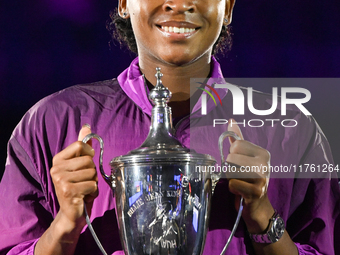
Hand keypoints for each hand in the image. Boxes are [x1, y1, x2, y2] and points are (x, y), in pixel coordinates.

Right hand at [50, 125, 97, 231]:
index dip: (89, 154)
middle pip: (89, 160)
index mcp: (58, 159)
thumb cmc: (78, 187)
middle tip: (84, 181)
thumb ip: (83, 147)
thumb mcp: (80, 165)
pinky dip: (93, 191)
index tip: (86, 164)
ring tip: (84, 189)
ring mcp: (60, 180)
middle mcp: (56, 168)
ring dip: (93, 182)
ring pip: (92, 173)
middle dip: (92, 172)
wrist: (71, 213)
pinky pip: (92, 185)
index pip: (80, 145)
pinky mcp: (68, 191)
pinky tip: (84, 196)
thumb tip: (87, 126)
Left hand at [226, 119, 273, 233]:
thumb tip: (230, 121)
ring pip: (231, 171)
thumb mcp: (245, 157)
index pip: (236, 145)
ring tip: (240, 181)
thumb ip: (238, 139)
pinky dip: (233, 188)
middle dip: (230, 167)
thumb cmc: (249, 179)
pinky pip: (233, 184)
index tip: (239, 163)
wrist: (258, 206)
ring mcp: (262, 178)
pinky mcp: (256, 192)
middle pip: (232, 157)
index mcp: (263, 153)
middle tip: (239, 174)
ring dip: (231, 178)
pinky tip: (240, 191)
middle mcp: (265, 163)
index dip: (232, 154)